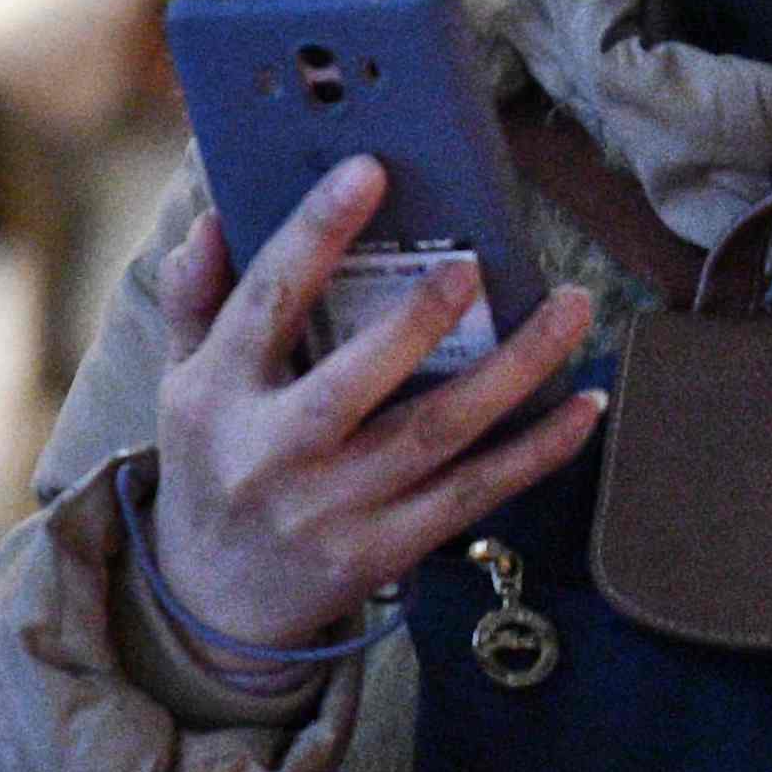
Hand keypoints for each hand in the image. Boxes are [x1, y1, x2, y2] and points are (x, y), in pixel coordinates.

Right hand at [138, 165, 600, 653]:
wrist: (216, 601)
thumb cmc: (213, 462)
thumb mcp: (183, 383)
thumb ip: (196, 300)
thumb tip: (214, 219)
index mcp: (220, 393)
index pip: (269, 301)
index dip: (315, 233)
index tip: (368, 170)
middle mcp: (278, 452)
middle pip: (356, 381)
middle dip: (418, 321)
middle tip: (476, 265)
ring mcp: (339, 506)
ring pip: (437, 433)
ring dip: (514, 371)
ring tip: (571, 309)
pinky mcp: (390, 548)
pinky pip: (477, 492)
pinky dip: (538, 451)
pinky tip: (588, 405)